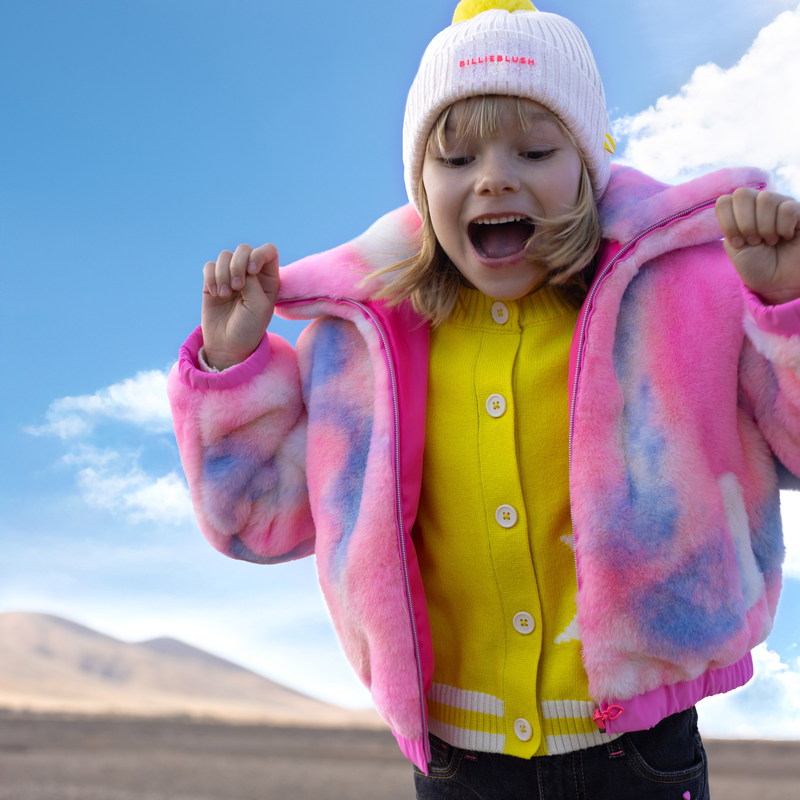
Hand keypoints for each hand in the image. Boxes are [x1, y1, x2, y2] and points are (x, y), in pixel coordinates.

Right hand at [201, 243, 279, 369]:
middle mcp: (251, 274)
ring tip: (225, 294)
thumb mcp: (258, 306)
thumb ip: (252, 282)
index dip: (258, 254)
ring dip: (223, 273)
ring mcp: (231, 276)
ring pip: (225, 256)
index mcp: (268, 279)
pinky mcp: (213, 282)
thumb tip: (238, 267)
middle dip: (238, 264)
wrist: (228, 345)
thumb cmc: (249, 328)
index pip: (268, 251)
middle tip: (237, 287)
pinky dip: (211, 277)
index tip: (251, 271)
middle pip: (244, 249)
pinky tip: (216, 293)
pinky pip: (209, 266)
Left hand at [715, 188, 799, 304]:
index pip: (723, 201)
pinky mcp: (799, 210)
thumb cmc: (758, 266)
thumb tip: (730, 203)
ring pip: (766, 198)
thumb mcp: (735, 248)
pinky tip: (787, 236)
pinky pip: (787, 209)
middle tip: (755, 241)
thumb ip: (729, 225)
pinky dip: (783, 227)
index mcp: (740, 213)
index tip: (737, 242)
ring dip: (764, 227)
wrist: (780, 283)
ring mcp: (780, 204)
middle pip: (742, 194)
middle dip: (745, 223)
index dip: (727, 223)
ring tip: (770, 241)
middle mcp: (758, 204)